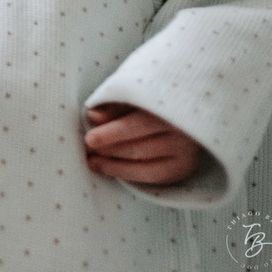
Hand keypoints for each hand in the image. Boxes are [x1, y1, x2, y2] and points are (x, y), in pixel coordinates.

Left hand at [84, 103, 203, 184]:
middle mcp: (183, 133)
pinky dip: (127, 174)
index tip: (90, 139)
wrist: (183, 108)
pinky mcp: (183, 168)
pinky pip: (152, 177)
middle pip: (140, 147)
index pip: (139, 124)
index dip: (112, 133)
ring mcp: (186, 153)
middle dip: (109, 150)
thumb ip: (114, 105)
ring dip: (114, 165)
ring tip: (92, 161)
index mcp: (171, 108)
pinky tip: (108, 169)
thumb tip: (93, 116)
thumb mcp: (134, 95)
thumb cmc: (151, 99)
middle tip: (86, 149)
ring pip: (146, 166)